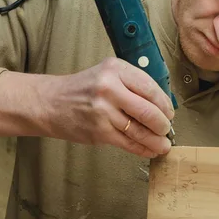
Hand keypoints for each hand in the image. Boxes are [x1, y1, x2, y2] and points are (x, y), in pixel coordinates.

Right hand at [48, 57, 174, 157]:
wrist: (49, 103)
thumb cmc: (81, 89)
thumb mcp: (106, 74)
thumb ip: (130, 84)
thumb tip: (161, 104)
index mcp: (115, 69)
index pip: (150, 87)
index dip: (164, 103)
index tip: (169, 112)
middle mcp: (109, 87)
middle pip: (148, 110)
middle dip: (163, 124)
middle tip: (166, 129)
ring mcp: (103, 111)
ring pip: (139, 130)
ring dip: (156, 140)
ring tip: (163, 145)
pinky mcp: (99, 131)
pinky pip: (127, 142)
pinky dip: (142, 149)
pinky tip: (149, 150)